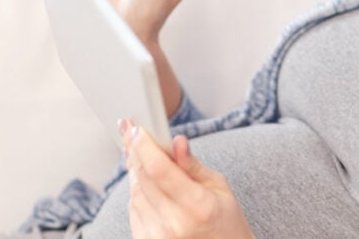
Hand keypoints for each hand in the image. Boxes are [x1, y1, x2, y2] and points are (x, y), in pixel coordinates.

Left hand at [119, 120, 254, 238]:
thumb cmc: (226, 222)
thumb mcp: (219, 188)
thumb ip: (193, 165)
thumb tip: (176, 141)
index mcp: (198, 206)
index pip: (160, 170)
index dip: (145, 147)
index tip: (137, 129)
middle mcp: (174, 223)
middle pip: (143, 179)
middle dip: (136, 152)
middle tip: (132, 133)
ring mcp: (158, 237)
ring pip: (135, 193)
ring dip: (136, 171)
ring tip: (141, 156)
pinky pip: (133, 210)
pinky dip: (137, 193)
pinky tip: (146, 183)